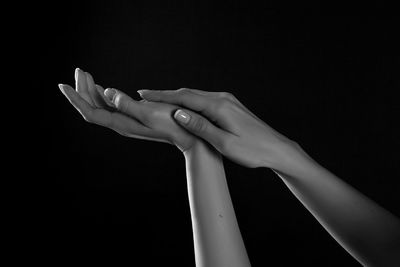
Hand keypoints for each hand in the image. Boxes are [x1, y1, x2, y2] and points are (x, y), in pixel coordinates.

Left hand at [58, 68, 197, 151]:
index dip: (75, 99)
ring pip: (100, 106)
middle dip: (81, 90)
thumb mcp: (149, 112)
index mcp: (121, 123)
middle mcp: (120, 123)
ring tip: (85, 75)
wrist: (188, 135)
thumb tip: (106, 92)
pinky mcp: (133, 117)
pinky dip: (102, 95)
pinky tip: (102, 88)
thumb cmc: (172, 123)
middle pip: (92, 107)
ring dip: (90, 91)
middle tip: (78, 70)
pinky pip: (110, 106)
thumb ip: (126, 104)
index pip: (90, 112)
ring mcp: (126, 121)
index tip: (63, 85)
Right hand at [137, 88, 297, 167]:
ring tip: (158, 101)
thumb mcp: (224, 142)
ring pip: (195, 96)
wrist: (276, 148)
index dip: (161, 96)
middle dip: (165, 95)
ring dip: (176, 98)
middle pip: (188, 93)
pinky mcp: (230, 106)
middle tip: (144, 96)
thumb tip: (178, 113)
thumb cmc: (252, 150)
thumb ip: (200, 127)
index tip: (143, 95)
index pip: (184, 98)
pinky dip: (189, 102)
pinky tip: (182, 107)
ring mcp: (227, 100)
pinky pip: (204, 100)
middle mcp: (222, 98)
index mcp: (219, 107)